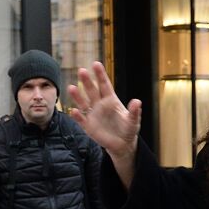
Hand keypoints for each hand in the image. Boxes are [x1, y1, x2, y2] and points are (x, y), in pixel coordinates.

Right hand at [67, 62, 141, 186]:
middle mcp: (100, 104)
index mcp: (111, 100)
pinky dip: (77, 116)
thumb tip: (137, 101)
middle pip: (92, 90)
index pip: (105, 85)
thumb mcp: (133, 121)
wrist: (122, 144)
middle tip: (82, 70)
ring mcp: (93, 114)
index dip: (100, 75)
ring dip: (77, 96)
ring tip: (71, 88)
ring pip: (83, 103)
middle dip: (87, 81)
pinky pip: (81, 119)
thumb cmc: (128, 129)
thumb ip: (134, 112)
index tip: (96, 64)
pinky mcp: (88, 126)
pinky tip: (73, 111)